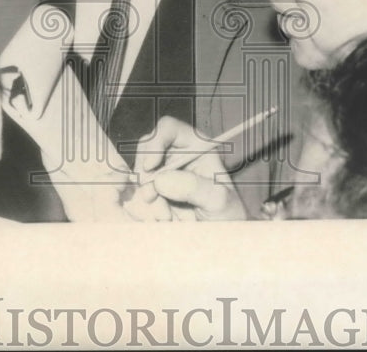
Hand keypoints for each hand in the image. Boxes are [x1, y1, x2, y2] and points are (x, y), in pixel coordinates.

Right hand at [128, 116, 247, 220]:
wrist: (221, 237)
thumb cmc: (227, 212)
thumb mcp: (218, 199)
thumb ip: (194, 187)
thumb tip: (161, 179)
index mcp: (196, 145)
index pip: (168, 129)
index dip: (156, 142)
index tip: (150, 166)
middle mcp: (177, 155)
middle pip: (146, 149)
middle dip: (146, 175)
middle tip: (152, 197)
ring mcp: (163, 173)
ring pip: (140, 175)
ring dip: (148, 197)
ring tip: (167, 216)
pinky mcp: (154, 192)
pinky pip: (139, 194)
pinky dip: (147, 209)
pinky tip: (165, 219)